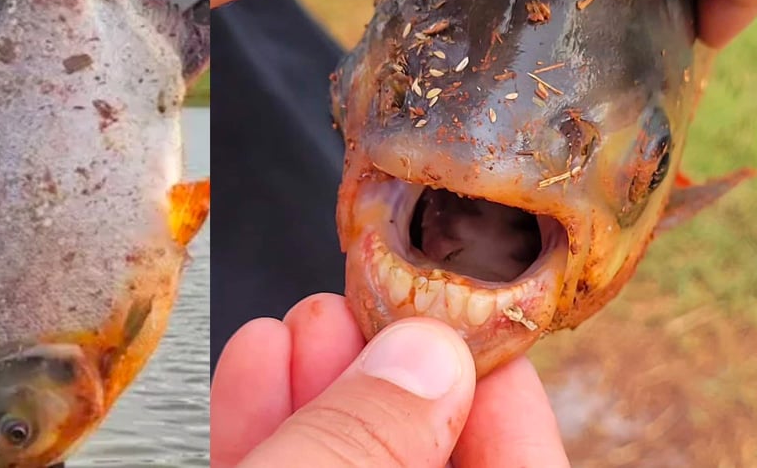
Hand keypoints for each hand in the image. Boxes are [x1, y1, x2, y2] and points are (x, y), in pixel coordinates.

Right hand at [210, 293, 569, 466]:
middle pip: (426, 458)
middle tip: (374, 305)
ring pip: (347, 466)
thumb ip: (366, 437)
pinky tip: (258, 363)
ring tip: (305, 319)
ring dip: (320, 388)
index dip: (498, 393)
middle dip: (391, 373)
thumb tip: (424, 355)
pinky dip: (267, 427)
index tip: (466, 323)